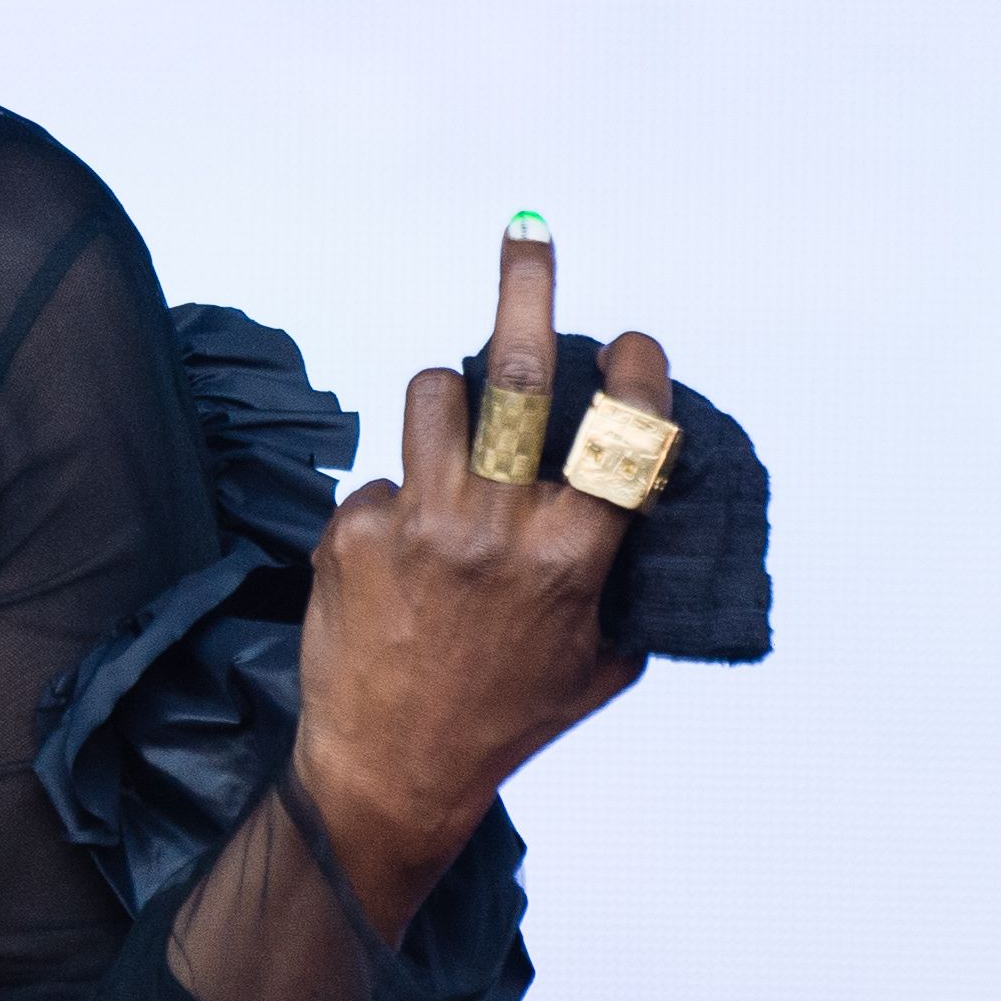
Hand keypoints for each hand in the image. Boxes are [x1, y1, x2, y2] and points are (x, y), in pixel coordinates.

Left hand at [290, 217, 663, 936]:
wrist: (390, 766)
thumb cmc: (510, 711)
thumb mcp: (605, 655)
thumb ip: (629, 572)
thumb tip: (647, 492)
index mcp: (576, 558)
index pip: (621, 434)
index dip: (634, 374)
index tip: (630, 344)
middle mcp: (499, 531)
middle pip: (518, 379)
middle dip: (527, 290)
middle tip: (529, 234)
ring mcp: (420, 525)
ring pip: (434, 396)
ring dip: (452, 397)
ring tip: (460, 440)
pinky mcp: (353, 529)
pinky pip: (386, 474)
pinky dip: (401, 498)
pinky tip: (401, 562)